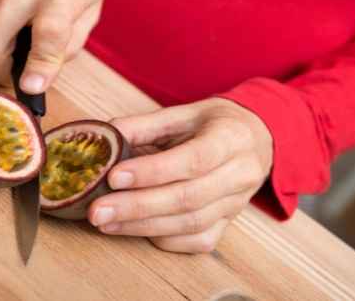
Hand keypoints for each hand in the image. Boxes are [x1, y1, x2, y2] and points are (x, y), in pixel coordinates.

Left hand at [88, 98, 273, 253]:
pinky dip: (163, 239)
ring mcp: (237, 203)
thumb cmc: (216, 124)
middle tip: (97, 210)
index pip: (193, 160)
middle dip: (138, 207)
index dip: (152, 171)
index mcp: (231, 138)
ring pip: (191, 224)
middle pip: (189, 198)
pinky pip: (197, 241)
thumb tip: (104, 137)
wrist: (257, 140)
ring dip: (143, 226)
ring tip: (106, 222)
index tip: (113, 176)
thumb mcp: (185, 112)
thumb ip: (145, 124)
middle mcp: (240, 173)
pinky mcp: (229, 224)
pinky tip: (133, 230)